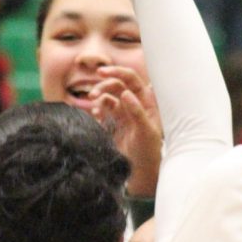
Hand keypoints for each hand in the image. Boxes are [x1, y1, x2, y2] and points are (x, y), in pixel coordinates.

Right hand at [88, 64, 162, 188]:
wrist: (140, 170)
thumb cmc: (149, 150)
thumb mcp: (146, 131)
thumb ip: (137, 111)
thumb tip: (126, 93)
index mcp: (145, 100)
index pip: (130, 78)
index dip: (117, 72)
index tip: (101, 72)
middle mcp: (133, 102)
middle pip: (116, 84)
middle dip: (103, 85)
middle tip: (92, 94)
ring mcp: (123, 112)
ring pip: (107, 96)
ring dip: (99, 97)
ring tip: (94, 107)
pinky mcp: (113, 122)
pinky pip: (102, 109)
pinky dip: (97, 109)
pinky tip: (96, 116)